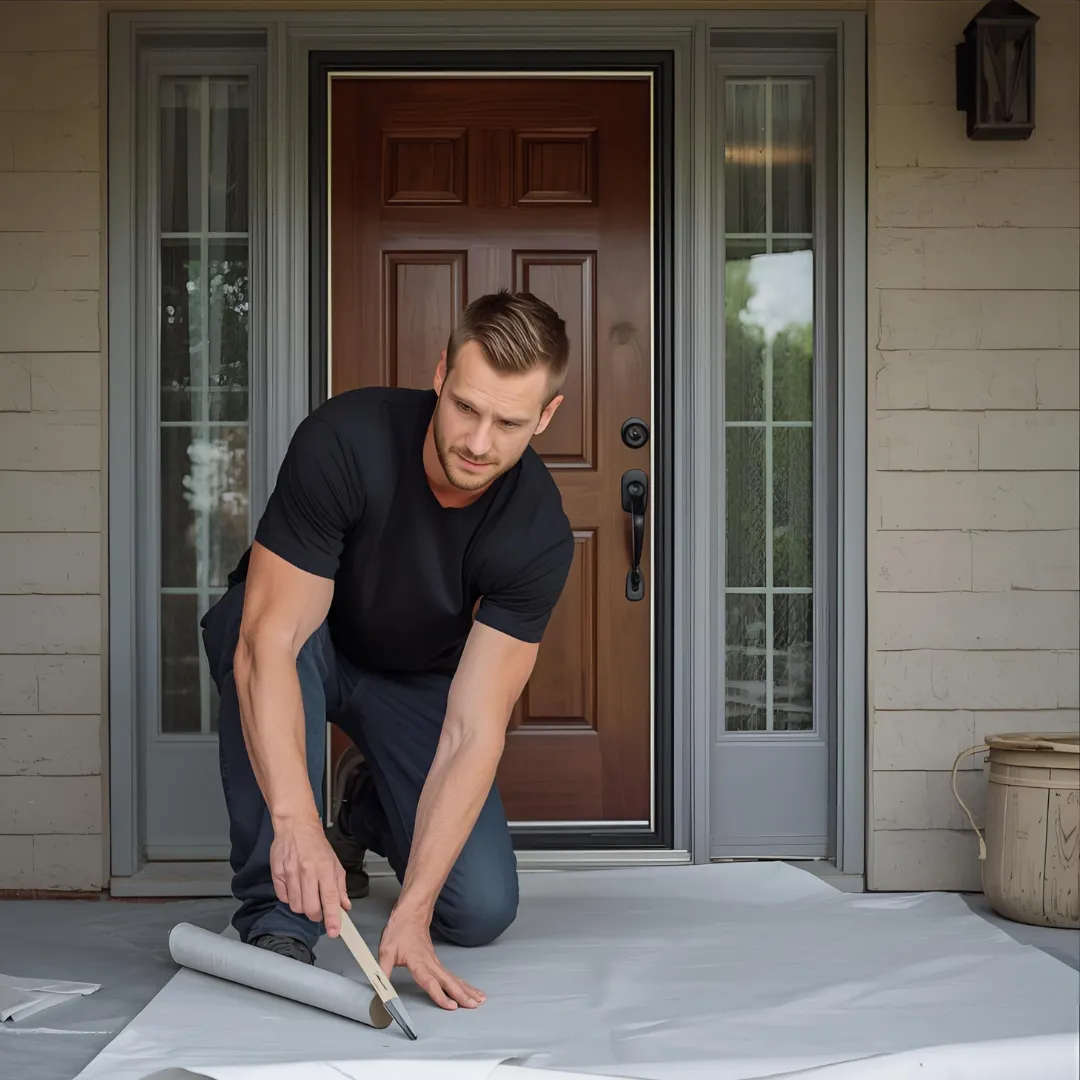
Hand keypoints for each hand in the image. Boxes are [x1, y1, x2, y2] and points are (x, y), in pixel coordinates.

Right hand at [269, 815, 351, 935]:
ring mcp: (290, 873)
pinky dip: (289, 898)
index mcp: (325, 868)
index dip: (332, 918)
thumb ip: (340, 886)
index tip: (334, 932)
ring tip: (306, 896)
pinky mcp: (277, 874)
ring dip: (302, 907)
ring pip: (296, 906)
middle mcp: (308, 872)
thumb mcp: (335, 863)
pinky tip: (294, 888)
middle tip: (319, 911)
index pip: (330, 899)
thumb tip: (344, 906)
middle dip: (316, 916)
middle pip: (310, 908)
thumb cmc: (317, 845)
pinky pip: (283, 898)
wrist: (296, 827)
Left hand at [378, 910, 485, 1010]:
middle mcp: (430, 963)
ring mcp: (436, 962)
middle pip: (448, 981)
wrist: (411, 912)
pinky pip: (452, 975)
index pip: (430, 981)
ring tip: (479, 1000)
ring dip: (467, 989)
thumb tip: (378, 990)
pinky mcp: (437, 962)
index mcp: (418, 962)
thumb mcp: (386, 951)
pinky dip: (464, 984)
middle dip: (462, 994)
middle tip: (474, 1005)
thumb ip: (382, 973)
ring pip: (453, 978)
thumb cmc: (400, 930)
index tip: (451, 1006)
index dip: (440, 995)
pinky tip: (471, 990)